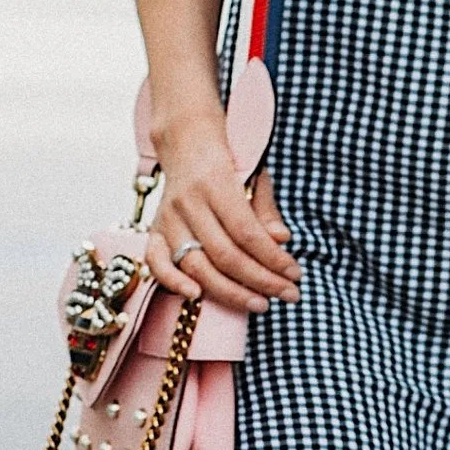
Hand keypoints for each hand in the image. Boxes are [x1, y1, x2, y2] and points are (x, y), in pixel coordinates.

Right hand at [141, 127, 300, 311]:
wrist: (186, 146)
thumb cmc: (227, 164)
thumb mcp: (255, 176)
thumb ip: (266, 210)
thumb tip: (281, 239)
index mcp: (215, 183)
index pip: (246, 232)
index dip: (272, 258)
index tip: (295, 275)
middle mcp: (188, 203)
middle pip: (224, 254)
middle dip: (260, 280)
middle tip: (288, 295)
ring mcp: (168, 219)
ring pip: (196, 265)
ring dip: (230, 291)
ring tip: (260, 303)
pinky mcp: (155, 231)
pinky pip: (156, 263)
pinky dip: (172, 282)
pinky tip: (196, 296)